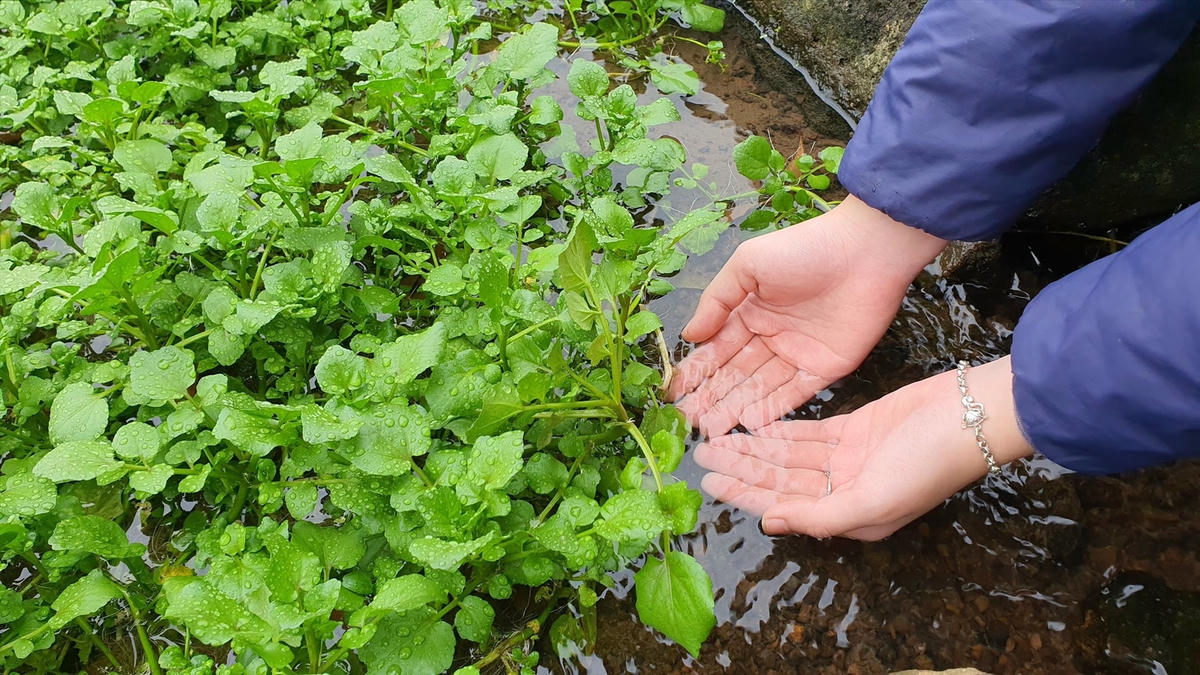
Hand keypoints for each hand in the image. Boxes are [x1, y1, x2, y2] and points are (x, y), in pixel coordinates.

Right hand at [668, 196, 945, 436]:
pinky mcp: (827, 368)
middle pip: (736, 374)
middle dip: (711, 397)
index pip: (718, 349)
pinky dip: (774, 408)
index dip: (697, 372)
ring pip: (761, 387)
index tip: (674, 394)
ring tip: (711, 429)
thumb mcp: (747, 266)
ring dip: (736, 408)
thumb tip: (689, 335)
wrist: (865, 251)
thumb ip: (717, 302)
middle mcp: (771, 336)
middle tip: (688, 421)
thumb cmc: (802, 250)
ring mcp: (799, 354)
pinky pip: (796, 393)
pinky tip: (750, 424)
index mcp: (751, 311)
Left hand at [693, 357, 1032, 539]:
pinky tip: (752, 424)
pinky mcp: (856, 428)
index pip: (784, 506)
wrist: (971, 416)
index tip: (710, 483)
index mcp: (849, 517)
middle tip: (701, 455)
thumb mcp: (872, 500)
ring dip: (755, 448)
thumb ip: (819, 516)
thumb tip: (770, 524)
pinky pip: (808, 432)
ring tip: (717, 438)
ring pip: (790, 455)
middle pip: (781, 480)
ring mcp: (850, 458)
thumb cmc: (926, 464)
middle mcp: (845, 490)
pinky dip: (781, 430)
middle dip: (743, 469)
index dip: (746, 494)